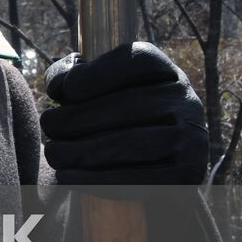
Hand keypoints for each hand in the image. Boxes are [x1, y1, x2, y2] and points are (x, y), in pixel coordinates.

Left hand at [40, 42, 208, 186]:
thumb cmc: (109, 114)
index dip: (94, 74)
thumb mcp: (95, 85)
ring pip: (131, 144)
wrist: (151, 161)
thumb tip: (60, 85)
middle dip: (76, 118)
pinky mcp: (187, 175)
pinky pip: (139, 180)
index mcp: (162, 69)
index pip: (135, 61)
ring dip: (80, 151)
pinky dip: (96, 180)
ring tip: (53, 153)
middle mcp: (184, 100)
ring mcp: (192, 138)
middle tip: (48, 126)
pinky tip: (67, 176)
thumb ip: (70, 74)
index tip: (62, 91)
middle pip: (128, 105)